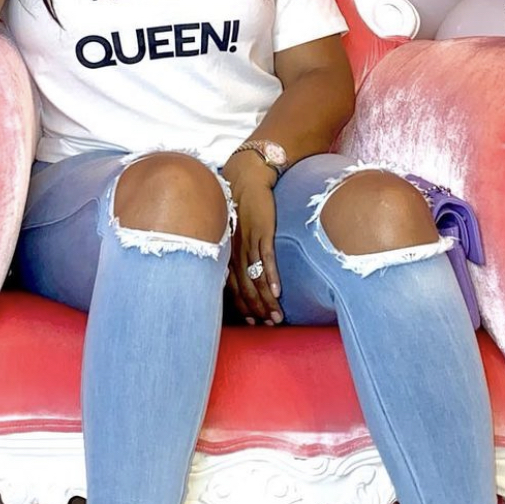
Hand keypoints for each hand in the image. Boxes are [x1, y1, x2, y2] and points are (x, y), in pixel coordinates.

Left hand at [224, 155, 282, 325]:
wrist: (246, 178)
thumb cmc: (238, 204)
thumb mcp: (231, 231)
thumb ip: (234, 251)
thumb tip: (240, 270)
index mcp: (227, 254)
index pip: (234, 288)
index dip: (244, 306)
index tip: (254, 322)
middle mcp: (235, 252)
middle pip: (245, 288)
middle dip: (257, 309)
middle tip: (269, 325)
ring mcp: (248, 242)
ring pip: (256, 278)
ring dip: (266, 300)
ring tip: (277, 316)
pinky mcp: (262, 231)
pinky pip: (266, 258)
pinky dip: (271, 276)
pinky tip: (278, 291)